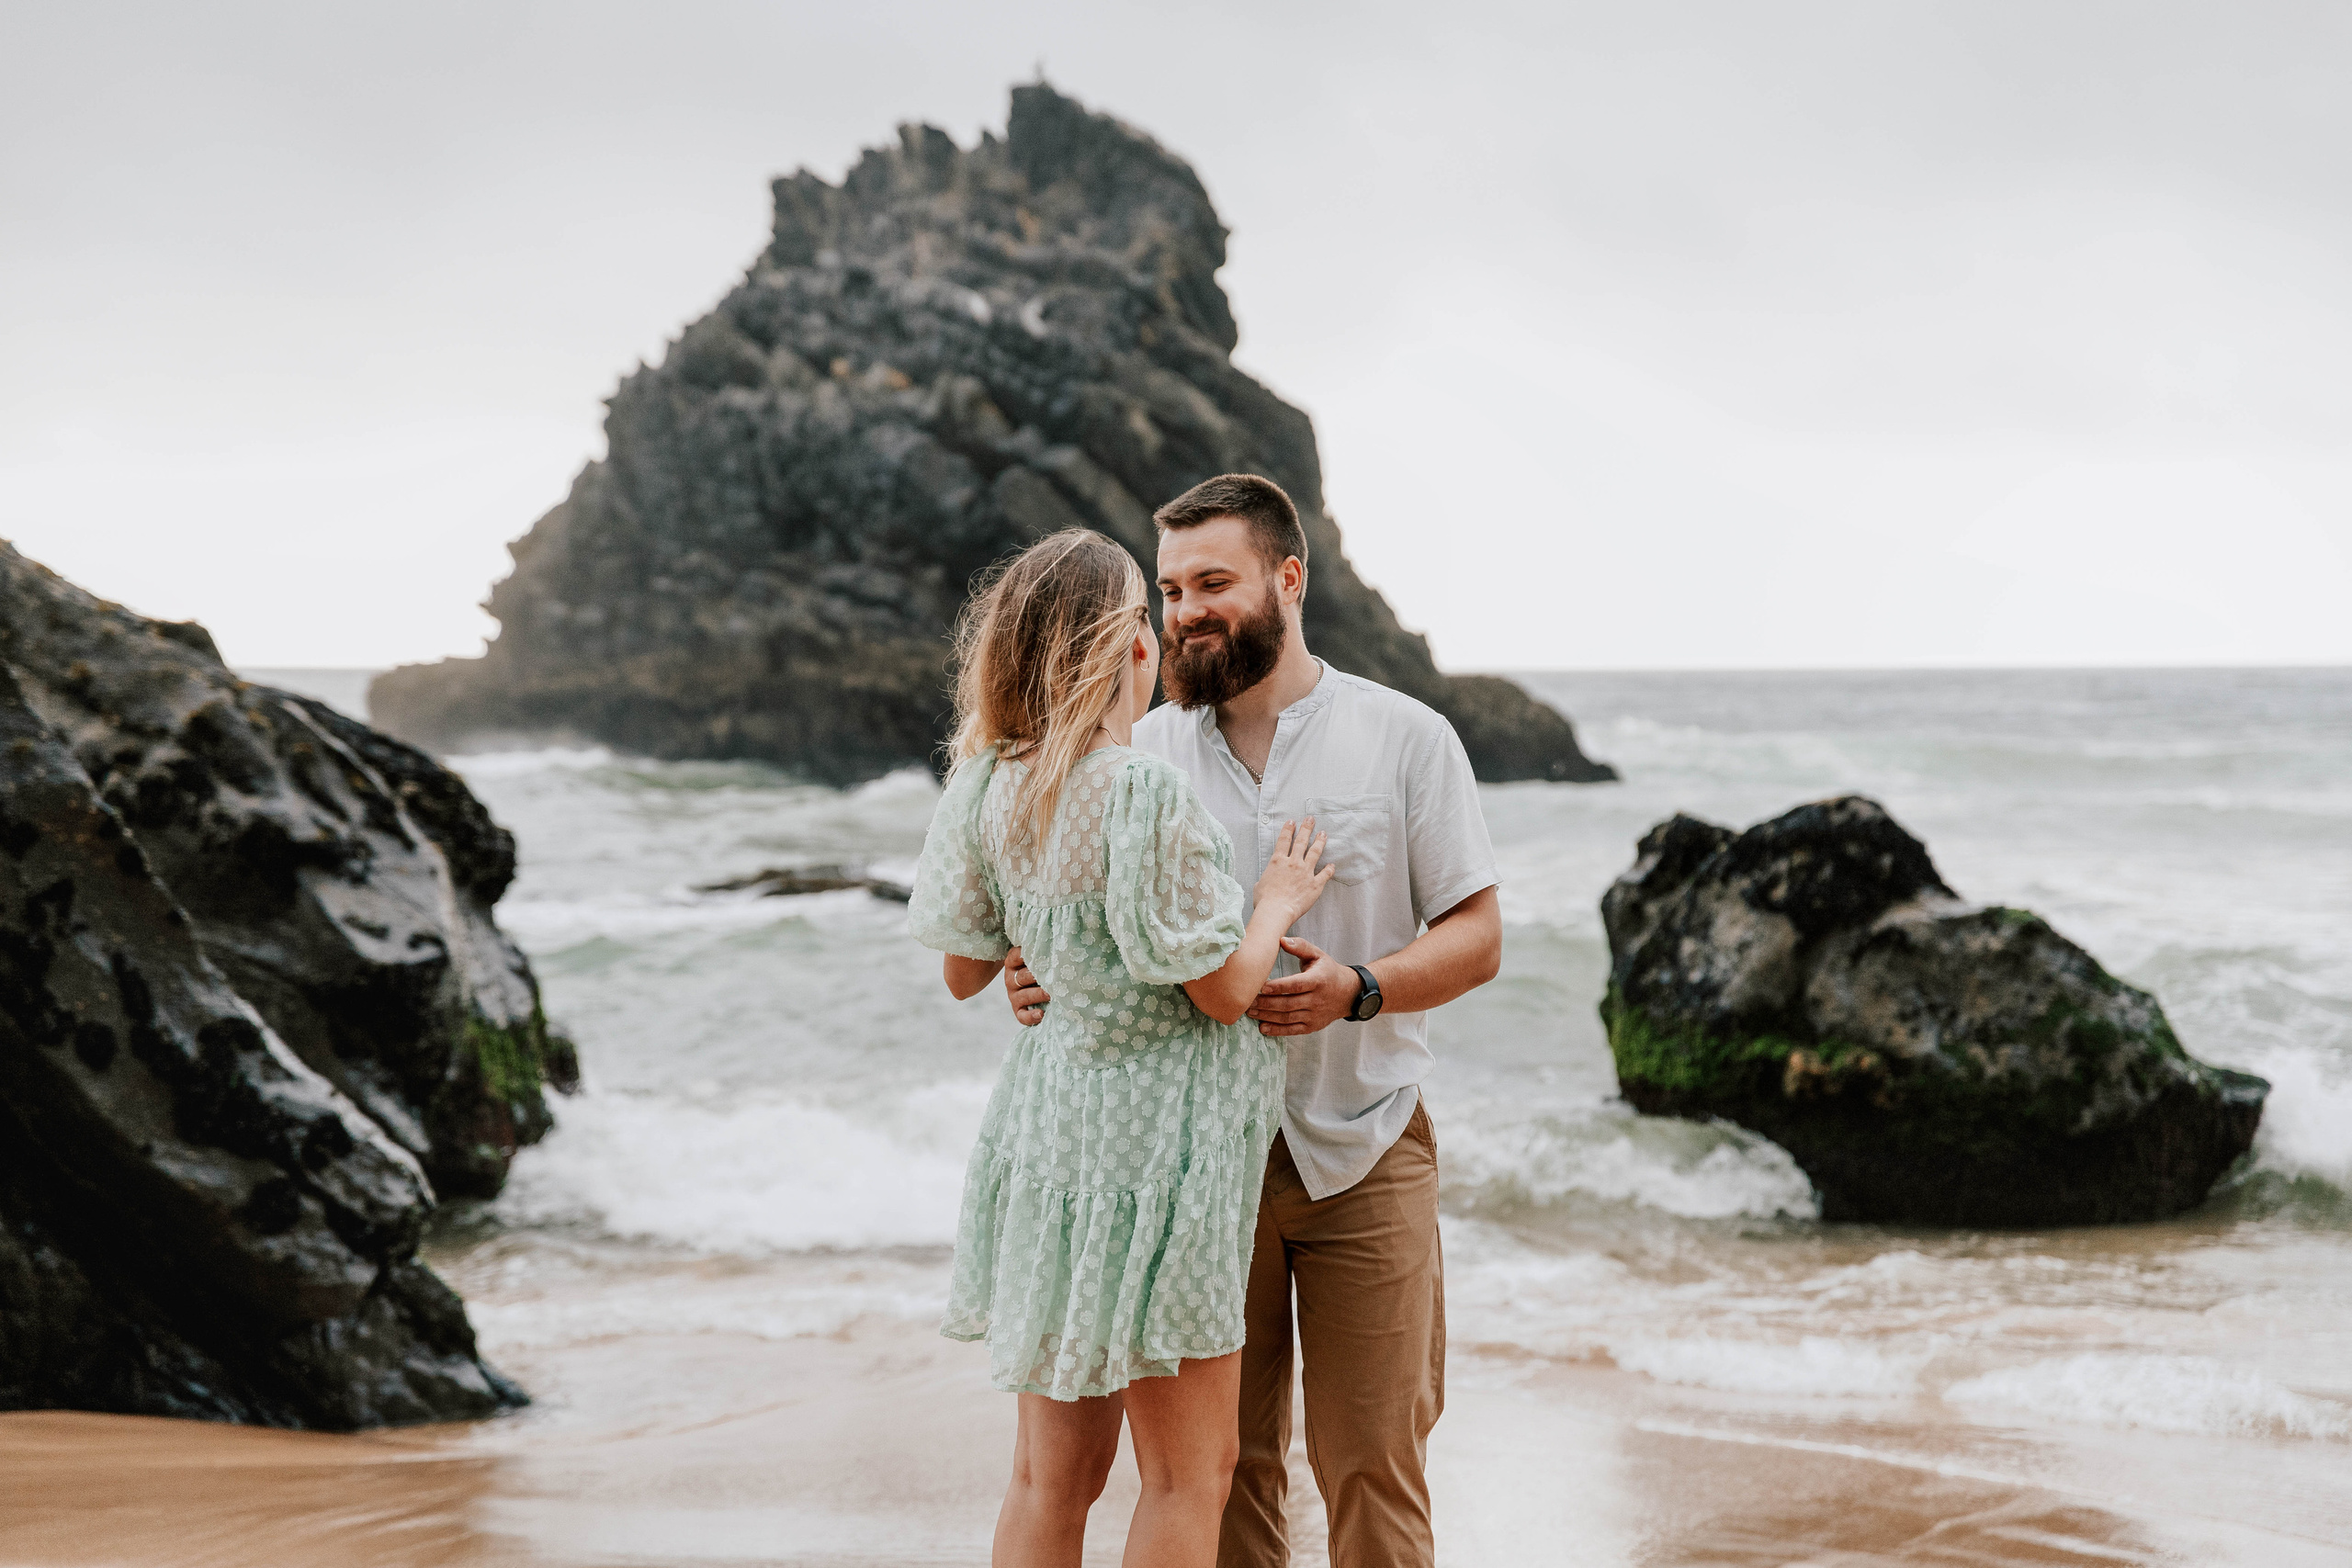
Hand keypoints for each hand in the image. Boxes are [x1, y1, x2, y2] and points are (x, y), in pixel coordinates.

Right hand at [1002, 945, 1048, 1026]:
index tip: (1043, 954)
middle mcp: (1010, 978)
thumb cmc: (1038, 964)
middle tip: (1053, 976)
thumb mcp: (1035, 954)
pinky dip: (1031, 1016)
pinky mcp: (1018, 1010)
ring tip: (1051, 994)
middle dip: (1037, 977)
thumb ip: (1040, 949)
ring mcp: (1013, 995)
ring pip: (1024, 996)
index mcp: (1012, 961)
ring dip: (1038, 995)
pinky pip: (1022, 1016)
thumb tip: (1057, 940)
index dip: (1028, 955)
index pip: (1017, 956)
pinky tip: (1041, 1014)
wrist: (1030, 982)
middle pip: (1022, 977)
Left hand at [1246, 936, 1361, 1036]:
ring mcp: (1314, 1015)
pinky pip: (1293, 1030)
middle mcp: (1317, 1000)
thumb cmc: (1328, 971)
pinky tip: (1262, 1027)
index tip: (1261, 986)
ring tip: (1250, 1012)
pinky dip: (1277, 1031)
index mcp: (1318, 980)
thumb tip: (1281, 940)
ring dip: (1267, 1016)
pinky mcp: (1312, 1026)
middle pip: (1289, 1004)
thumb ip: (1300, 947)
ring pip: (1288, 1018)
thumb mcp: (1318, 955)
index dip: (1279, 987)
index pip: (1296, 985)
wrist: (1348, 994)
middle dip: (1266, 1003)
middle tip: (1248, 1000)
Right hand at [1250, 818, 1333, 923]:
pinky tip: (1332, 865)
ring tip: (1323, 834)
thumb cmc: (1265, 900)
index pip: (1284, 840)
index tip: (1292, 821)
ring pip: (1315, 852)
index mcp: (1277, 861)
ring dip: (1320, 842)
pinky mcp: (1315, 884)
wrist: (1276, 911)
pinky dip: (1329, 869)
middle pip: (1301, 841)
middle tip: (1311, 819)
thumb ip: (1265, 879)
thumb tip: (1264, 882)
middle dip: (1306, 828)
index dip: (1288, 829)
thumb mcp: (1259, 885)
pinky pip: (1325, 874)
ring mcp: (1305, 872)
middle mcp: (1293, 863)